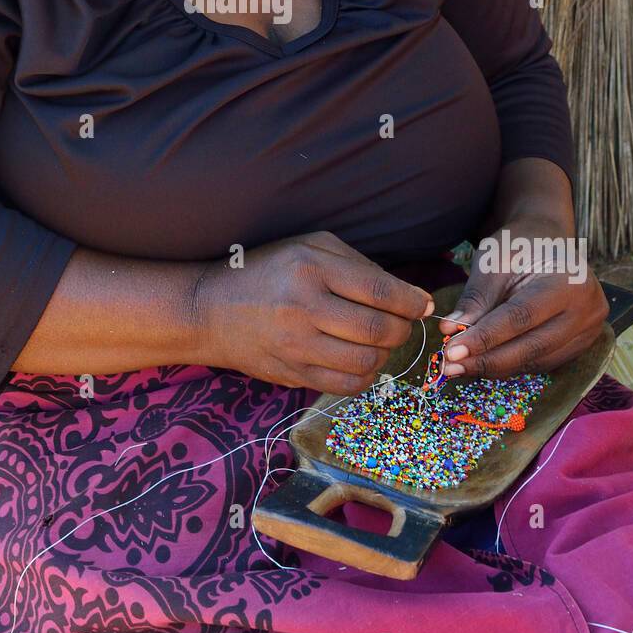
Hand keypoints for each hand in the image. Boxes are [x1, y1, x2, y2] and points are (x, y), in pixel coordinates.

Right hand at [194, 230, 433, 395]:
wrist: (209, 309)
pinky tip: (360, 359)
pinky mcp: (292, 374)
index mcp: (310, 268)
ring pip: (366, 362)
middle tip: (402, 323)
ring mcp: (296, 346)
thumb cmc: (266, 271)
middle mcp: (303, 307)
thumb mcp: (307, 247)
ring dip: (385, 354)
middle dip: (402, 329)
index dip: (411, 301)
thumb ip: (356, 265)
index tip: (423, 305)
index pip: (379, 291)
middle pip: (377, 330)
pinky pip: (346, 385)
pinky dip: (365, 375)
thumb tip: (405, 295)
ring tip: (379, 340)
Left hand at [436, 220, 608, 378]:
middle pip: (532, 346)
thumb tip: (450, 331)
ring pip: (536, 360)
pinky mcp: (580, 344)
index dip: (485, 337)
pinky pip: (542, 362)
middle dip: (487, 360)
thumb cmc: (520, 243)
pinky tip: (483, 362)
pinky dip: (511, 364)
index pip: (521, 317)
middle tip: (450, 367)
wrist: (547, 239)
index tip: (452, 351)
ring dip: (496, 367)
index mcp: (571, 281)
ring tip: (459, 367)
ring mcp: (588, 331)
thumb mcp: (494, 258)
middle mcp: (587, 310)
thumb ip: (476, 296)